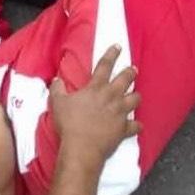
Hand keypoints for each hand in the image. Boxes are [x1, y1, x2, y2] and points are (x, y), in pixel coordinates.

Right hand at [50, 45, 140, 169]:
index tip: (118, 47)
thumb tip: (56, 80)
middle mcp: (111, 97)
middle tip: (133, 69)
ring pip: (135, 99)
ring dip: (136, 96)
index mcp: (96, 88)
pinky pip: (135, 126)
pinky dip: (137, 126)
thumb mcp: (58, 103)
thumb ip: (58, 89)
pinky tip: (138, 125)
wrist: (82, 147)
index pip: (105, 65)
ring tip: (136, 94)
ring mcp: (120, 113)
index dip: (112, 54)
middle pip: (125, 79)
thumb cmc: (69, 123)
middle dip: (130, 72)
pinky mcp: (124, 129)